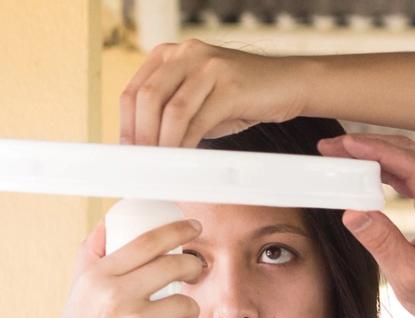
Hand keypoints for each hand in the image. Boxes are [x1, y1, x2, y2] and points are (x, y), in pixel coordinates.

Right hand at [31, 220, 202, 317]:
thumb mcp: (76, 298)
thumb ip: (91, 259)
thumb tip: (108, 223)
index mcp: (95, 277)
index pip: (146, 241)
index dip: (176, 229)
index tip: (193, 226)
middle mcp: (113, 294)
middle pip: (173, 264)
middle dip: (192, 266)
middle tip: (195, 271)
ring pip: (186, 301)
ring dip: (188, 310)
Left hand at [120, 39, 313, 146]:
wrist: (288, 84)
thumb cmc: (241, 97)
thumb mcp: (199, 101)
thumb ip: (171, 115)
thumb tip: (145, 147)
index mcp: (171, 55)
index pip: (134, 90)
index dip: (126, 125)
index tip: (128, 154)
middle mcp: (186, 53)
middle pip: (147, 98)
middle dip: (141, 137)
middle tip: (142, 165)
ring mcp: (209, 66)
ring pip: (171, 110)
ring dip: (163, 144)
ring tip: (162, 167)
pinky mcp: (230, 84)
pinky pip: (198, 119)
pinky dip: (187, 144)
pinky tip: (185, 160)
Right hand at [324, 134, 414, 317]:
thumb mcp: (411, 278)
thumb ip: (382, 243)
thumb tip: (352, 212)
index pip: (411, 166)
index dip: (376, 150)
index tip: (345, 145)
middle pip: (409, 154)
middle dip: (368, 146)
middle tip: (331, 148)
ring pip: (410, 159)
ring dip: (375, 154)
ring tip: (340, 156)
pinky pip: (413, 172)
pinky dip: (386, 167)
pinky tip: (363, 170)